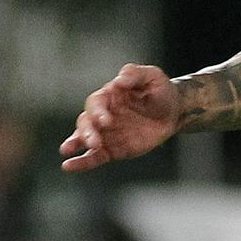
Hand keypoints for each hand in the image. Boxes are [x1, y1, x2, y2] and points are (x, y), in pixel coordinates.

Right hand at [59, 63, 181, 172]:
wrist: (173, 112)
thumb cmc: (160, 91)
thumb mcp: (152, 76)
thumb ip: (134, 74)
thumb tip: (120, 80)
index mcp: (109, 96)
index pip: (96, 102)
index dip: (98, 111)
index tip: (105, 120)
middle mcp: (103, 114)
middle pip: (86, 121)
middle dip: (87, 131)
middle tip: (94, 141)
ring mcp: (106, 133)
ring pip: (85, 139)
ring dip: (77, 144)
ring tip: (67, 149)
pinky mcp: (112, 149)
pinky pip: (94, 157)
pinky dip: (82, 162)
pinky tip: (69, 166)